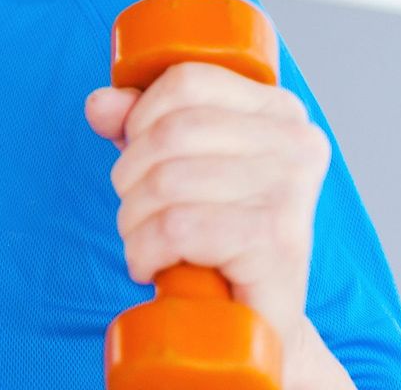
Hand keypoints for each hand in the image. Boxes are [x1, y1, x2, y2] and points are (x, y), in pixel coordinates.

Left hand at [85, 61, 330, 343]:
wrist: (252, 319)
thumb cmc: (212, 232)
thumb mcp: (173, 165)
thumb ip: (137, 124)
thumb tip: (102, 103)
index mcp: (280, 111)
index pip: (188, 80)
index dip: (140, 116)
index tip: (138, 155)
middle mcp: (298, 144)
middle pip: (169, 133)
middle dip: (129, 177)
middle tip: (137, 212)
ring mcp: (293, 192)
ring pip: (167, 182)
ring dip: (134, 221)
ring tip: (146, 243)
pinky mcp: (278, 242)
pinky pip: (179, 228)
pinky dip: (147, 250)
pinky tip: (152, 266)